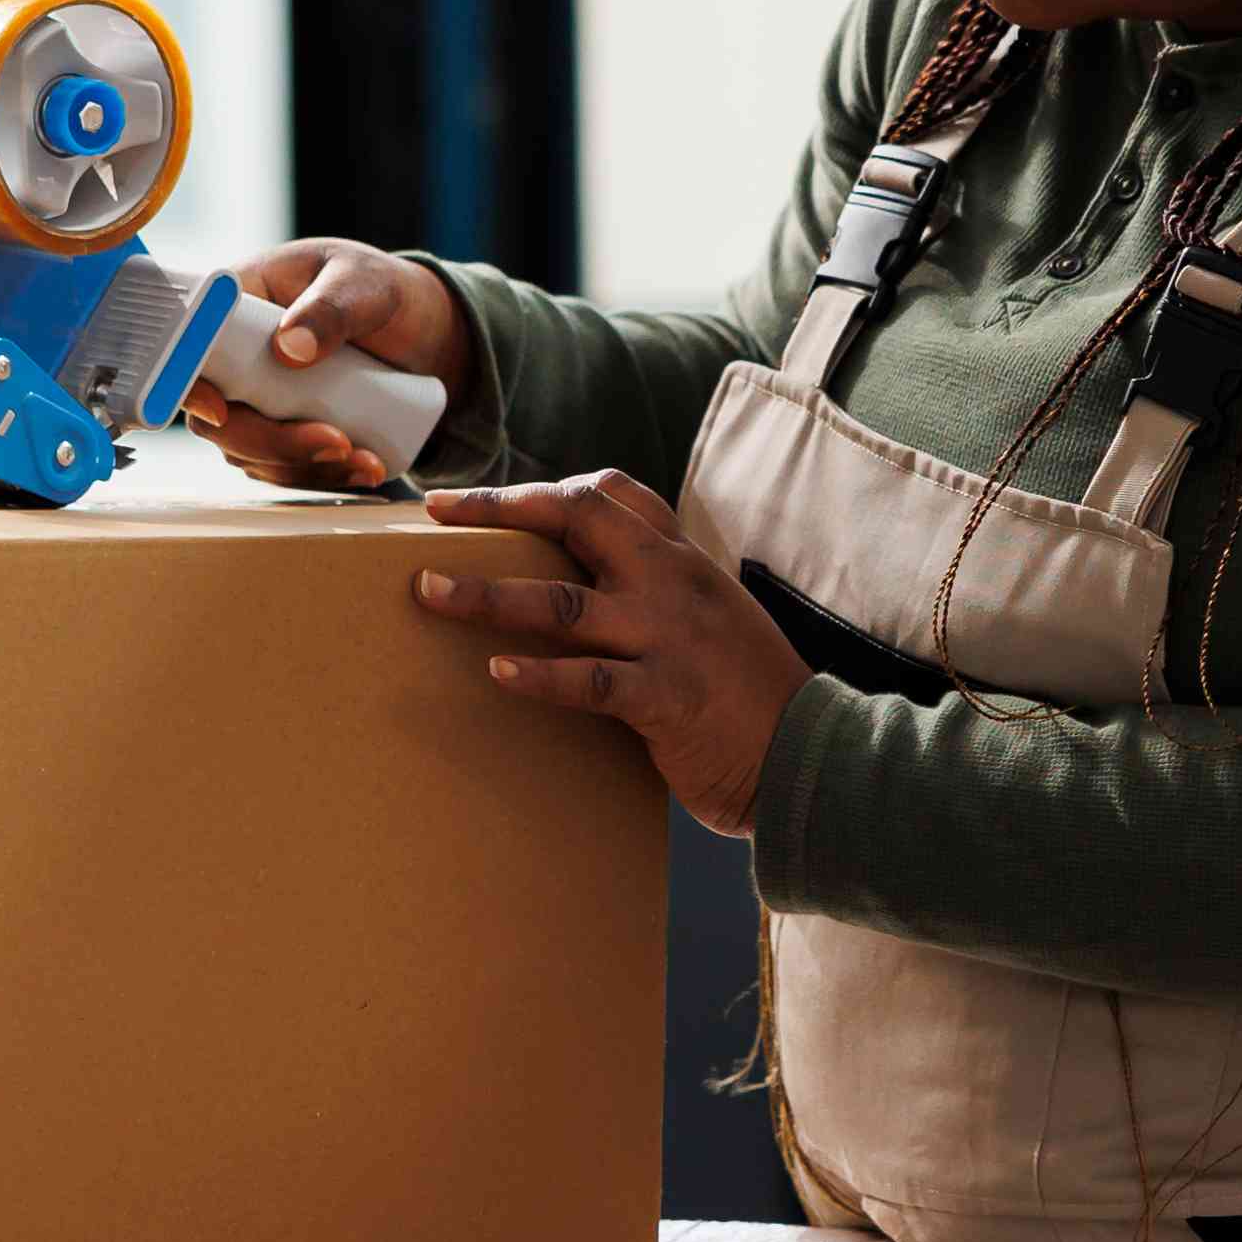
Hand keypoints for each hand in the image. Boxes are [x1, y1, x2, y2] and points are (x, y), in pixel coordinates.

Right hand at [186, 239, 468, 490]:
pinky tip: (367, 468)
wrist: (421, 330)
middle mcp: (236, 357)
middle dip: (268, 441)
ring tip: (364, 459)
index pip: (191, 347)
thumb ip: (331, 308)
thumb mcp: (365, 284)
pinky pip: (287, 468)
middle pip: (218, 417)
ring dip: (303, 466)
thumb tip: (289, 347)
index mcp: (239, 303)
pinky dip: (322, 477)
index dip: (191, 384)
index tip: (220, 411)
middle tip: (334, 442)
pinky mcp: (285, 432)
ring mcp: (258, 400)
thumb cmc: (381, 289)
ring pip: (251, 452)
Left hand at [414, 473, 811, 836]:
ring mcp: (668, 636)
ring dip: (486, 595)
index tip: (481, 499)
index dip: (540, 488)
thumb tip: (586, 590)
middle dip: (499, 510)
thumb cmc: (751, 694)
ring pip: (561, 600)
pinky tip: (496, 674)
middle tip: (437, 516)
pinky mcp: (665, 696)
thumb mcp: (713, 618)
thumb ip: (659, 593)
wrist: (812, 753)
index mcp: (682, 560)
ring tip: (429, 591)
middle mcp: (672, 582)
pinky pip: (589, 681)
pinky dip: (538, 676)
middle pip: (576, 518)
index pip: (612, 492)